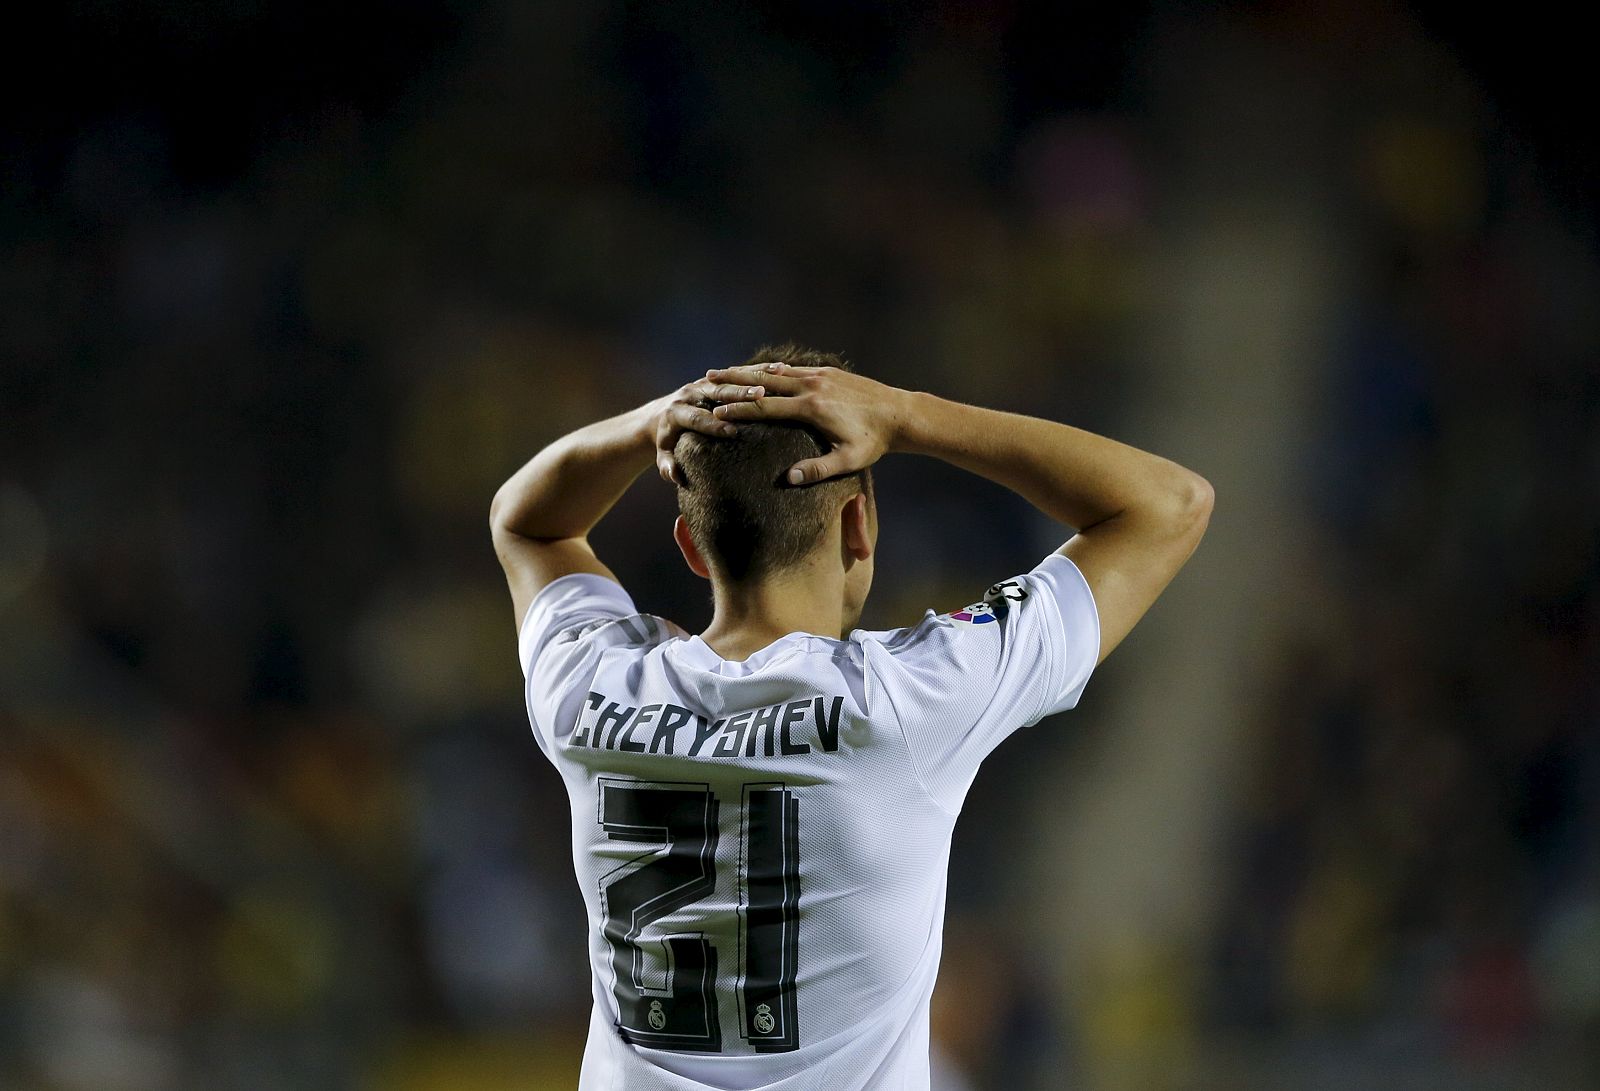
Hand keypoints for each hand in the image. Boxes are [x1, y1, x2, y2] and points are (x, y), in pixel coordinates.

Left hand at [652, 377, 767, 484]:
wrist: (661, 416)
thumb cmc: (667, 441)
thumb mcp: (663, 455)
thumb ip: (666, 466)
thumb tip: (674, 476)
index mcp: (677, 412)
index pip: (697, 418)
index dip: (714, 424)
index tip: (732, 431)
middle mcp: (690, 393)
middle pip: (716, 392)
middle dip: (739, 394)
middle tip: (760, 396)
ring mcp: (703, 384)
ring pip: (730, 378)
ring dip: (754, 377)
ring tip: (777, 376)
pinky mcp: (715, 379)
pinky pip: (738, 373)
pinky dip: (759, 371)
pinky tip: (780, 369)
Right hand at [703, 361, 903, 483]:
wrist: (900, 414)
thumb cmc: (874, 442)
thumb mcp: (848, 460)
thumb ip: (817, 470)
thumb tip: (787, 479)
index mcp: (811, 408)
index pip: (765, 408)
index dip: (738, 410)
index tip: (714, 412)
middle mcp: (811, 387)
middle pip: (762, 382)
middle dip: (732, 382)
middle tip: (705, 379)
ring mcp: (819, 376)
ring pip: (775, 372)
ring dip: (748, 372)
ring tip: (724, 371)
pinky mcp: (828, 372)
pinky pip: (793, 369)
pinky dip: (772, 370)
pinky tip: (761, 371)